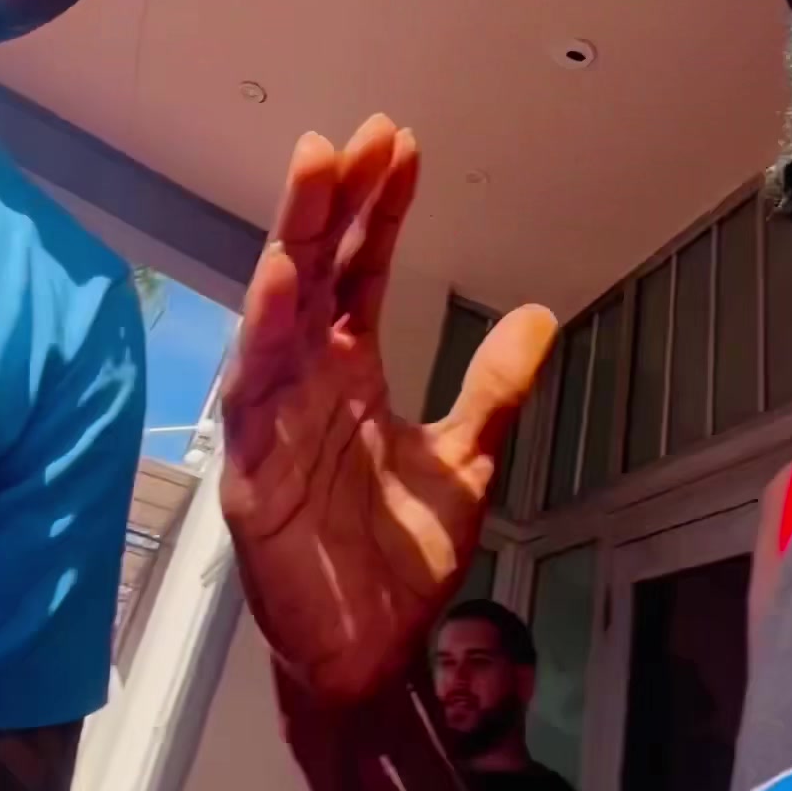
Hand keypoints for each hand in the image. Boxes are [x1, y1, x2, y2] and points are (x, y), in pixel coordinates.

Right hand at [220, 116, 555, 701]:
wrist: (369, 655)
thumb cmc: (398, 561)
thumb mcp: (465, 460)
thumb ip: (496, 388)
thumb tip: (540, 314)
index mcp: (348, 371)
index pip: (360, 269)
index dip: (380, 207)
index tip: (402, 144)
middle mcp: (305, 380)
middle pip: (312, 270)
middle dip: (330, 201)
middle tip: (354, 136)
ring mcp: (274, 420)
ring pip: (275, 314)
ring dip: (292, 242)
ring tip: (313, 177)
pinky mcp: (252, 469)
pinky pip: (252, 392)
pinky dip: (263, 334)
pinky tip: (280, 281)